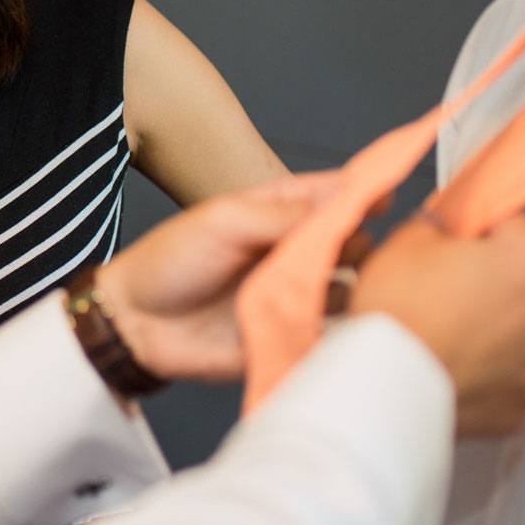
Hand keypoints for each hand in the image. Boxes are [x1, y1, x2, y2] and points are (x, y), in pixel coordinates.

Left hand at [95, 173, 341, 383]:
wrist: (137, 322)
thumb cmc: (171, 260)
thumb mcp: (224, 221)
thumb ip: (283, 214)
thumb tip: (341, 203)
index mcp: (278, 213)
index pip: (333, 195)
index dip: (363, 191)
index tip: (387, 192)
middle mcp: (294, 251)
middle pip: (353, 241)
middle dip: (355, 242)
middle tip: (340, 249)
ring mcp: (294, 293)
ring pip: (350, 287)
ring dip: (345, 285)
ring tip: (318, 287)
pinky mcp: (290, 333)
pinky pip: (330, 331)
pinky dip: (332, 325)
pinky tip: (317, 319)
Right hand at [351, 213, 524, 435]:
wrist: (384, 387)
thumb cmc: (400, 313)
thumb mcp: (407, 239)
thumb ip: (439, 221)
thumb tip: (442, 226)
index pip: (512, 226)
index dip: (476, 230)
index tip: (452, 243)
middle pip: (524, 283)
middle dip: (491, 282)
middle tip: (443, 289)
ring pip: (520, 334)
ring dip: (493, 329)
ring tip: (446, 332)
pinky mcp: (522, 408)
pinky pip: (508, 378)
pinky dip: (487, 371)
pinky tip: (452, 362)